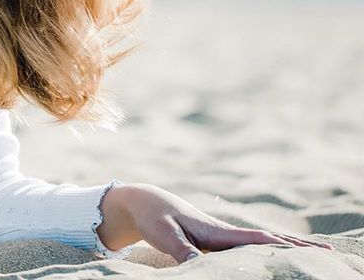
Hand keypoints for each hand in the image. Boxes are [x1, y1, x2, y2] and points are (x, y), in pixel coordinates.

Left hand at [98, 182, 334, 263]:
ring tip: (316, 251)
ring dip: (287, 245)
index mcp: (216, 231)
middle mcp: (223, 232)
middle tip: (330, 252)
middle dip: (297, 245)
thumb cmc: (152, 217)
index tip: (306, 251)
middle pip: (267, 239)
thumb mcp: (164, 234)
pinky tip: (276, 252)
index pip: (256, 239)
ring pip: (260, 242)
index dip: (281, 245)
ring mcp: (220, 235)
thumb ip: (183, 251)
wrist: (141, 203)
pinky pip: (247, 245)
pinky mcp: (214, 240)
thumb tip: (201, 267)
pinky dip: (268, 248)